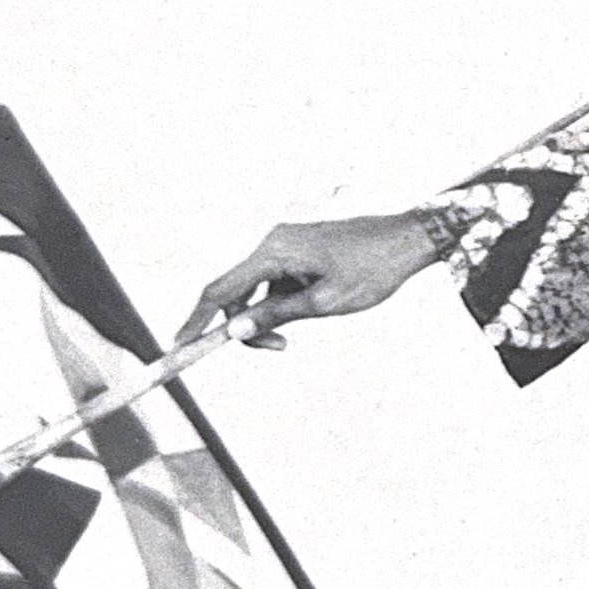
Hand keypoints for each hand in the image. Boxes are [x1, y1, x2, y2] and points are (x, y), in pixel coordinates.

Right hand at [178, 213, 442, 347]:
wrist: (408, 240)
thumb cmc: (372, 270)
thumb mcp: (324, 303)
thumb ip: (275, 316)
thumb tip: (234, 330)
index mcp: (274, 250)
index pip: (221, 290)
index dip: (198, 320)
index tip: (180, 345)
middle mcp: (273, 241)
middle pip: (237, 291)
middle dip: (247, 324)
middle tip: (280, 348)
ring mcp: (285, 243)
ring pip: (259, 289)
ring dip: (271, 315)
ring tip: (311, 323)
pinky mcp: (298, 249)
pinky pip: (276, 281)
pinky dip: (285, 302)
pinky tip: (317, 305)